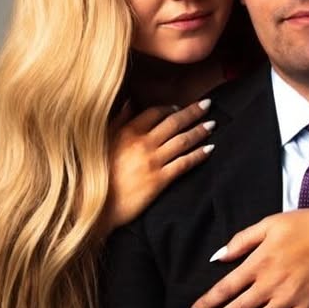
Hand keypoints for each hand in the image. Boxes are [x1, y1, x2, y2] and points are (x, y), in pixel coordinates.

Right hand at [101, 99, 214, 234]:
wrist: (96, 205)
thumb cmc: (97, 174)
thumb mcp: (103, 142)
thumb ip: (118, 120)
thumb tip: (129, 102)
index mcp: (128, 131)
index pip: (155, 112)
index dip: (170, 108)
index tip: (179, 108)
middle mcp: (142, 143)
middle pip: (174, 122)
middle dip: (192, 112)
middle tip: (207, 105)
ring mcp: (153, 161)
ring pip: (182, 141)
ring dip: (200, 131)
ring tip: (212, 125)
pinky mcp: (159, 180)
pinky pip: (184, 163)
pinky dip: (199, 155)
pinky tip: (209, 149)